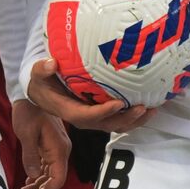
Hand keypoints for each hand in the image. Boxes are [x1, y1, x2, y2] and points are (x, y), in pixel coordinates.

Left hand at [12, 99, 70, 188]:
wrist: (30, 94)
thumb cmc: (28, 112)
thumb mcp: (26, 134)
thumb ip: (30, 156)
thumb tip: (34, 176)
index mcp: (58, 149)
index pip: (57, 179)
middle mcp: (61, 151)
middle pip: (55, 179)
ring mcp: (56, 149)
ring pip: (50, 174)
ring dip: (38, 185)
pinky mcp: (50, 147)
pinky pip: (47, 166)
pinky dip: (38, 176)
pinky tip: (29, 181)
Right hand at [25, 58, 151, 133]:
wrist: (45, 91)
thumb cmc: (42, 82)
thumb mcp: (37, 75)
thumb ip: (42, 70)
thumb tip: (51, 63)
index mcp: (70, 111)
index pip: (87, 116)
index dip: (103, 112)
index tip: (119, 103)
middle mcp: (84, 119)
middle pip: (107, 124)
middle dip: (126, 119)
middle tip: (142, 108)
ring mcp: (95, 119)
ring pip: (117, 125)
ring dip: (135, 121)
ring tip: (152, 110)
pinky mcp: (102, 115)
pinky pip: (120, 120)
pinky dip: (135, 117)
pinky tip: (150, 106)